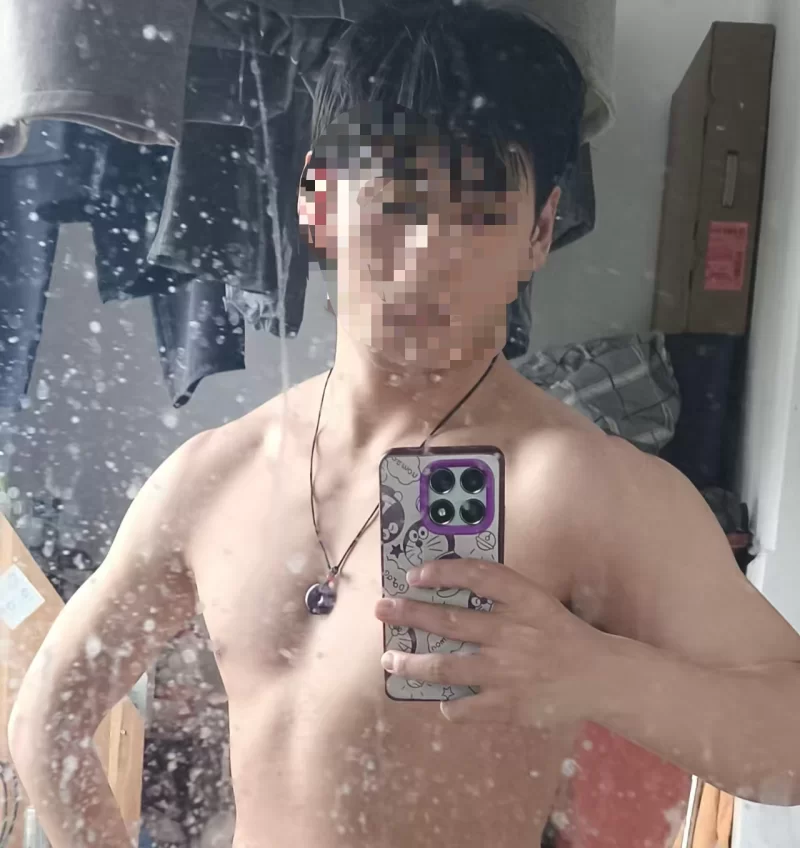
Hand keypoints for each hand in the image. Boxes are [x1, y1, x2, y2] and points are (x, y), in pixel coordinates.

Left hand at [375, 559, 607, 726]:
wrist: (599, 676)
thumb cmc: (559, 634)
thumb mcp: (536, 603)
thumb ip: (499, 596)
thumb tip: (445, 591)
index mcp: (524, 600)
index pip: (478, 575)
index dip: (443, 571)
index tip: (414, 575)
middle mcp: (512, 631)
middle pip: (449, 620)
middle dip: (409, 614)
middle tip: (383, 609)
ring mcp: (508, 670)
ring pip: (445, 666)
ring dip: (411, 664)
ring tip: (390, 661)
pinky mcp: (509, 705)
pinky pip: (465, 707)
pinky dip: (449, 704)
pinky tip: (442, 700)